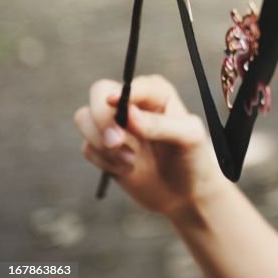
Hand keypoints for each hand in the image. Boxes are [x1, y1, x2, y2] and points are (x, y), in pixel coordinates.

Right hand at [74, 74, 225, 217]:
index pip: (131, 85)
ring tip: (131, 161)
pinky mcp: (103, 148)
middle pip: (98, 93)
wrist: (184, 192)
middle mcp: (132, 104)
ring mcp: (115, 125)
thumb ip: (159, 125)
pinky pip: (87, 148)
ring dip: (103, 144)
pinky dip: (104, 162)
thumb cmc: (193, 158)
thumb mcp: (188, 138)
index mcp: (156, 93)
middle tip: (116, 142)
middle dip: (102, 118)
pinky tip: (127, 169)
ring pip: (84, 118)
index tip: (114, 102)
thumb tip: (129, 114)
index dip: (121, 93)